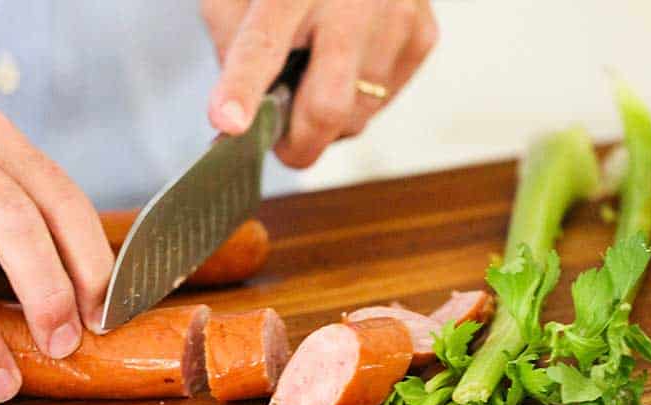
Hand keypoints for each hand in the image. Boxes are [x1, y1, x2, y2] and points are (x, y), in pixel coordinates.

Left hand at [202, 0, 438, 167]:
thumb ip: (231, 46)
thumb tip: (240, 114)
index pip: (261, 46)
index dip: (242, 90)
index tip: (229, 123)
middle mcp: (348, 0)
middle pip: (327, 105)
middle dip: (299, 143)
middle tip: (282, 145)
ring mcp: (393, 16)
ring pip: (356, 116)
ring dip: (328, 123)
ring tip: (317, 81)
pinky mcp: (421, 34)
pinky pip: (382, 105)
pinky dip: (357, 104)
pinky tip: (348, 69)